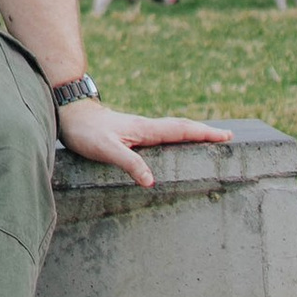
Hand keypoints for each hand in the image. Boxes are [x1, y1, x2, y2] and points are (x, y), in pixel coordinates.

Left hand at [55, 98, 232, 192]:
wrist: (70, 114)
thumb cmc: (86, 132)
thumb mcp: (106, 149)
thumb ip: (129, 163)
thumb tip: (152, 182)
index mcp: (146, 129)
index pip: (181, 130)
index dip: (204, 133)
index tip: (225, 135)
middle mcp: (146, 127)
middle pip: (182, 127)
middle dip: (205, 132)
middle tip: (226, 137)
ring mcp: (140, 129)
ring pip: (172, 129)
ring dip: (192, 133)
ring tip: (209, 139)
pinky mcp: (133, 133)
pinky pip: (162, 134)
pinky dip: (176, 136)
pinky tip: (175, 144)